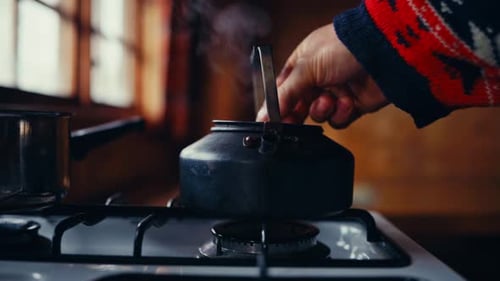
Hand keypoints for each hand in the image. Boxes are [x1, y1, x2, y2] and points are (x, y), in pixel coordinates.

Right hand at [256, 24, 388, 128]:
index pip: (282, 90)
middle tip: (291, 125)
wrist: (381, 52)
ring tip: (330, 100)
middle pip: (298, 106)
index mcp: (302, 65)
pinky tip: (348, 102)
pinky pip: (338, 120)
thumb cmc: (341, 49)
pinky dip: (341, 114)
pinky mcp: (352, 105)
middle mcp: (317, 79)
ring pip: (318, 115)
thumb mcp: (306, 68)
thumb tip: (264, 116)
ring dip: (322, 110)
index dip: (276, 107)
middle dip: (296, 116)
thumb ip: (284, 94)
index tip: (270, 123)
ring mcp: (335, 92)